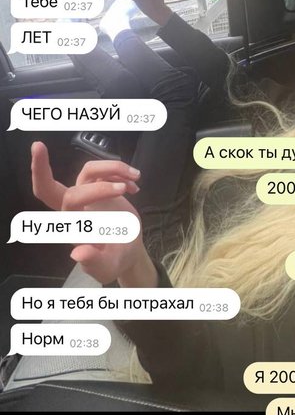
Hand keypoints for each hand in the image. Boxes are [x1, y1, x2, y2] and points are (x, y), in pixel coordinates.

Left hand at [31, 142, 156, 285]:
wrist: (127, 254)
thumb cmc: (112, 262)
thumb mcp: (106, 268)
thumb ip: (94, 262)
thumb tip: (77, 253)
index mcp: (70, 222)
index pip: (50, 193)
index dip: (41, 171)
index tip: (39, 146)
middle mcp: (74, 206)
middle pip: (76, 181)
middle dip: (96, 171)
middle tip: (109, 167)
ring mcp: (88, 195)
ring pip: (92, 171)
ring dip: (115, 170)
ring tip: (136, 179)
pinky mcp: (102, 189)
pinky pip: (108, 172)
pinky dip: (123, 174)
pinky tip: (136, 187)